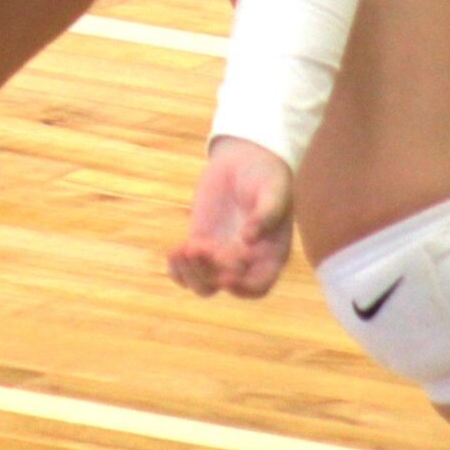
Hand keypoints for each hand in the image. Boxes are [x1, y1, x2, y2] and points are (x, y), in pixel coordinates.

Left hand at [167, 136, 293, 298]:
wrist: (246, 160)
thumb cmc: (268, 177)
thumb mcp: (274, 191)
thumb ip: (266, 214)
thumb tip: (250, 239)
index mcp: (269, 254)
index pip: (258, 286)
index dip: (243, 288)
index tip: (226, 278)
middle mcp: (245, 261)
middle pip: (225, 286)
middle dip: (210, 273)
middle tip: (200, 248)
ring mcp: (220, 254)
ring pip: (203, 284)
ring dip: (191, 273)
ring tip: (184, 249)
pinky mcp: (199, 243)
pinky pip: (185, 269)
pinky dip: (177, 268)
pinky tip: (175, 251)